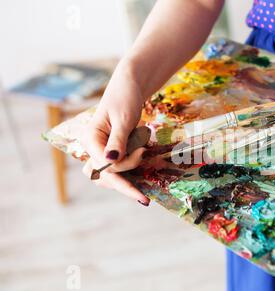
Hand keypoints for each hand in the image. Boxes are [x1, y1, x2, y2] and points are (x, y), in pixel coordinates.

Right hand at [81, 61, 149, 204]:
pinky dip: (129, 170)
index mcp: (90, 139)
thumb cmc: (125, 98)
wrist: (130, 86)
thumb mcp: (124, 119)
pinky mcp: (111, 151)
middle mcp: (92, 147)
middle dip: (125, 180)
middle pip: (105, 176)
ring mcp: (100, 150)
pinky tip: (141, 166)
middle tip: (145, 181)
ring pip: (108, 177)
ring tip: (142, 166)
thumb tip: (111, 160)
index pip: (105, 166)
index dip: (125, 167)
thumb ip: (119, 141)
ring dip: (125, 178)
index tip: (143, 154)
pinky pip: (117, 169)